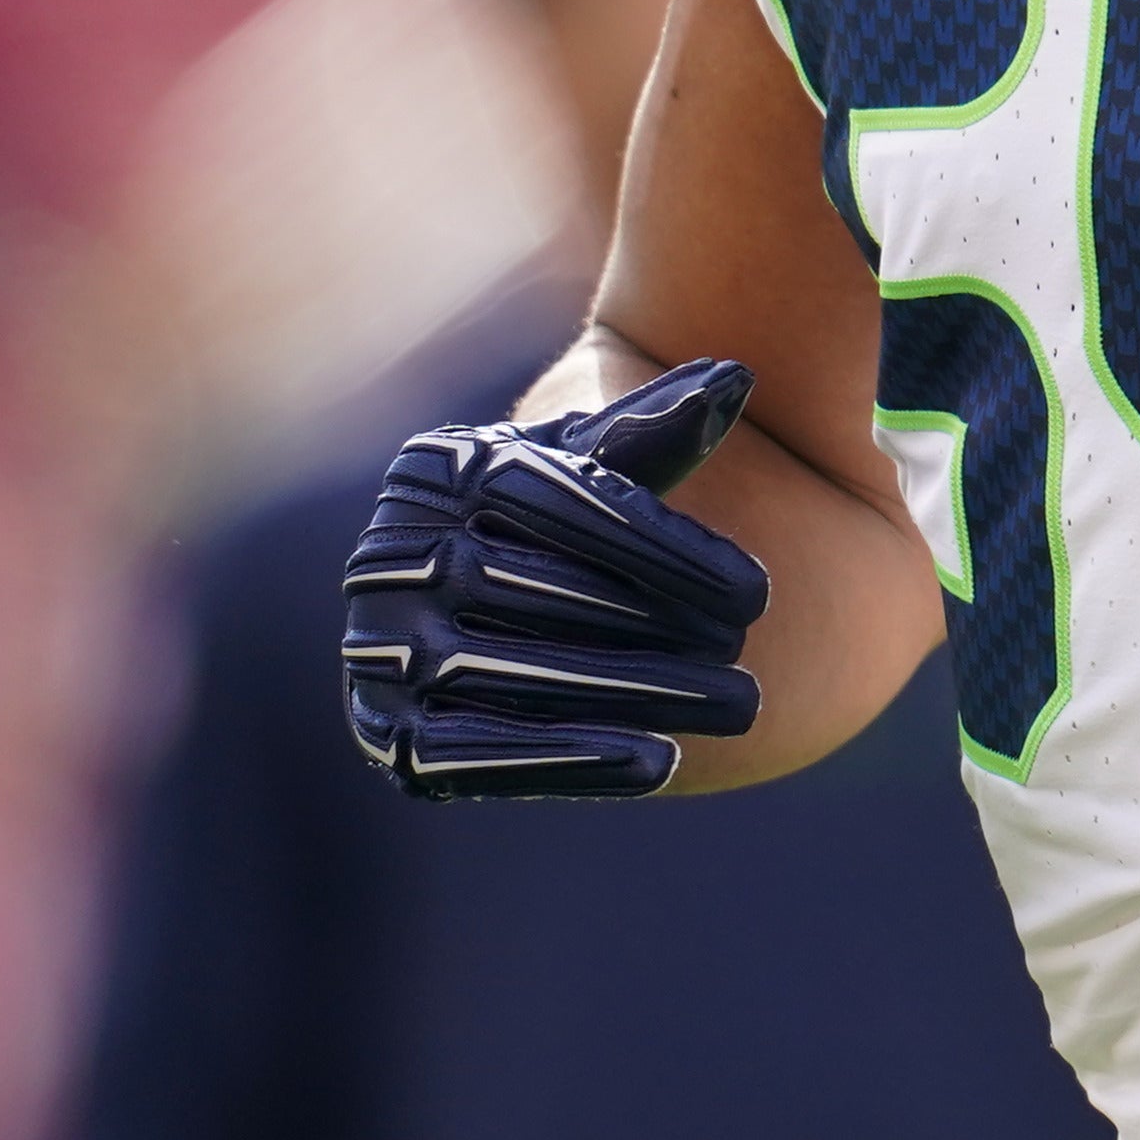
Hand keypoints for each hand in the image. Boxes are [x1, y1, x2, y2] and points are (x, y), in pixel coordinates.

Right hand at [339, 359, 769, 800]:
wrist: (440, 610)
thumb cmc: (538, 522)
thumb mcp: (583, 467)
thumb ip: (651, 432)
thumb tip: (737, 377)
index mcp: (442, 473)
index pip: (557, 502)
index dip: (665, 550)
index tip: (757, 594)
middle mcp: (394, 555)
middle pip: (538, 591)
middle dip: (659, 628)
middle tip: (747, 657)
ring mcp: (382, 648)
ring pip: (516, 673)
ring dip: (635, 695)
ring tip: (732, 708)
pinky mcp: (388, 732)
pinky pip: (477, 753)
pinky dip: (568, 759)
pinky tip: (658, 762)